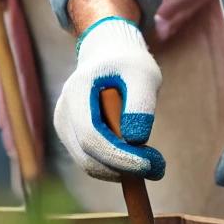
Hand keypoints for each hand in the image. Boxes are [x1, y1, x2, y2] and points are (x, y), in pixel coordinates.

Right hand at [53, 16, 164, 180]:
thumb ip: (141, 104)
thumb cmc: (130, 63)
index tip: (148, 165)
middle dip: (123, 167)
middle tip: (159, 168)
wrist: (111, 54)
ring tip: (153, 160)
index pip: (91, 136)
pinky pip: (91, 158)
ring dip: (120, 169)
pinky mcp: (72, 136)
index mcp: (77, 90)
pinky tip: (137, 155)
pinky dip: (114, 163)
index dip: (118, 156)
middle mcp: (64, 111)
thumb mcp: (144, 74)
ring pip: (88, 162)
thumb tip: (135, 140)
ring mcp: (65, 126)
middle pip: (87, 155)